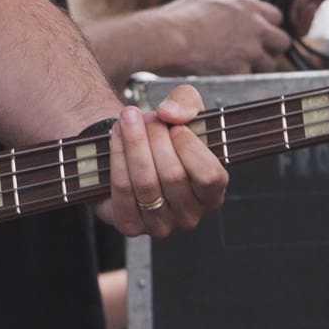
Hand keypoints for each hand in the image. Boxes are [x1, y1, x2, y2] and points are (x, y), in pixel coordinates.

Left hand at [94, 86, 226, 237]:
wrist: (133, 148)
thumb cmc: (167, 133)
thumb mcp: (185, 109)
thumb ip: (186, 103)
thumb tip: (169, 113)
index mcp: (212, 194)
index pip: (210, 176)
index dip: (190, 147)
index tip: (175, 126)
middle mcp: (190, 216)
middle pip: (173, 175)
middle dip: (155, 138)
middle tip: (145, 117)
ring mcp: (160, 225)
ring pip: (146, 183)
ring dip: (133, 144)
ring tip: (127, 119)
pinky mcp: (131, 225)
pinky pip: (122, 191)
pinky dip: (117, 159)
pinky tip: (115, 137)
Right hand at [150, 0, 291, 74]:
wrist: (171, 38)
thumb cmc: (182, 19)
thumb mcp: (212, 1)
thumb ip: (231, 9)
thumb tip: (234, 17)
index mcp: (248, 5)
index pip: (277, 17)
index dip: (268, 27)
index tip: (258, 34)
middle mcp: (256, 26)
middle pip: (283, 41)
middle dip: (271, 48)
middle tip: (254, 53)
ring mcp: (251, 50)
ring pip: (270, 64)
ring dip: (257, 66)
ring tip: (235, 66)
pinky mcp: (242, 71)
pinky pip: (251, 79)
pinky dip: (239, 79)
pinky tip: (223, 75)